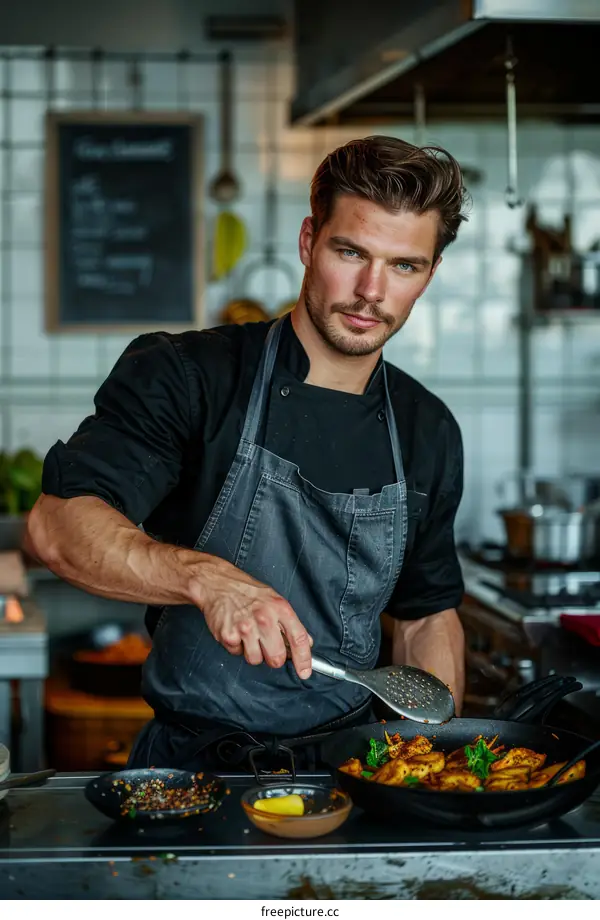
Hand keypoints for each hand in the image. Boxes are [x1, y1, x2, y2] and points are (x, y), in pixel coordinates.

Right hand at [191, 556, 312, 678]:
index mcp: (279, 608)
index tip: (305, 672)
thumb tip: (306, 641)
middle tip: (267, 646)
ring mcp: (245, 628)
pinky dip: (237, 646)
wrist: (217, 583)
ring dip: (253, 652)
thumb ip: (290, 622)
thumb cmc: (246, 591)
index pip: (298, 638)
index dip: (303, 659)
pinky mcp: (228, 635)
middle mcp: (264, 618)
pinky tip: (235, 630)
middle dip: (273, 657)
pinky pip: (237, 653)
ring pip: (256, 660)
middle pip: (276, 657)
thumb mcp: (274, 599)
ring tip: (248, 634)